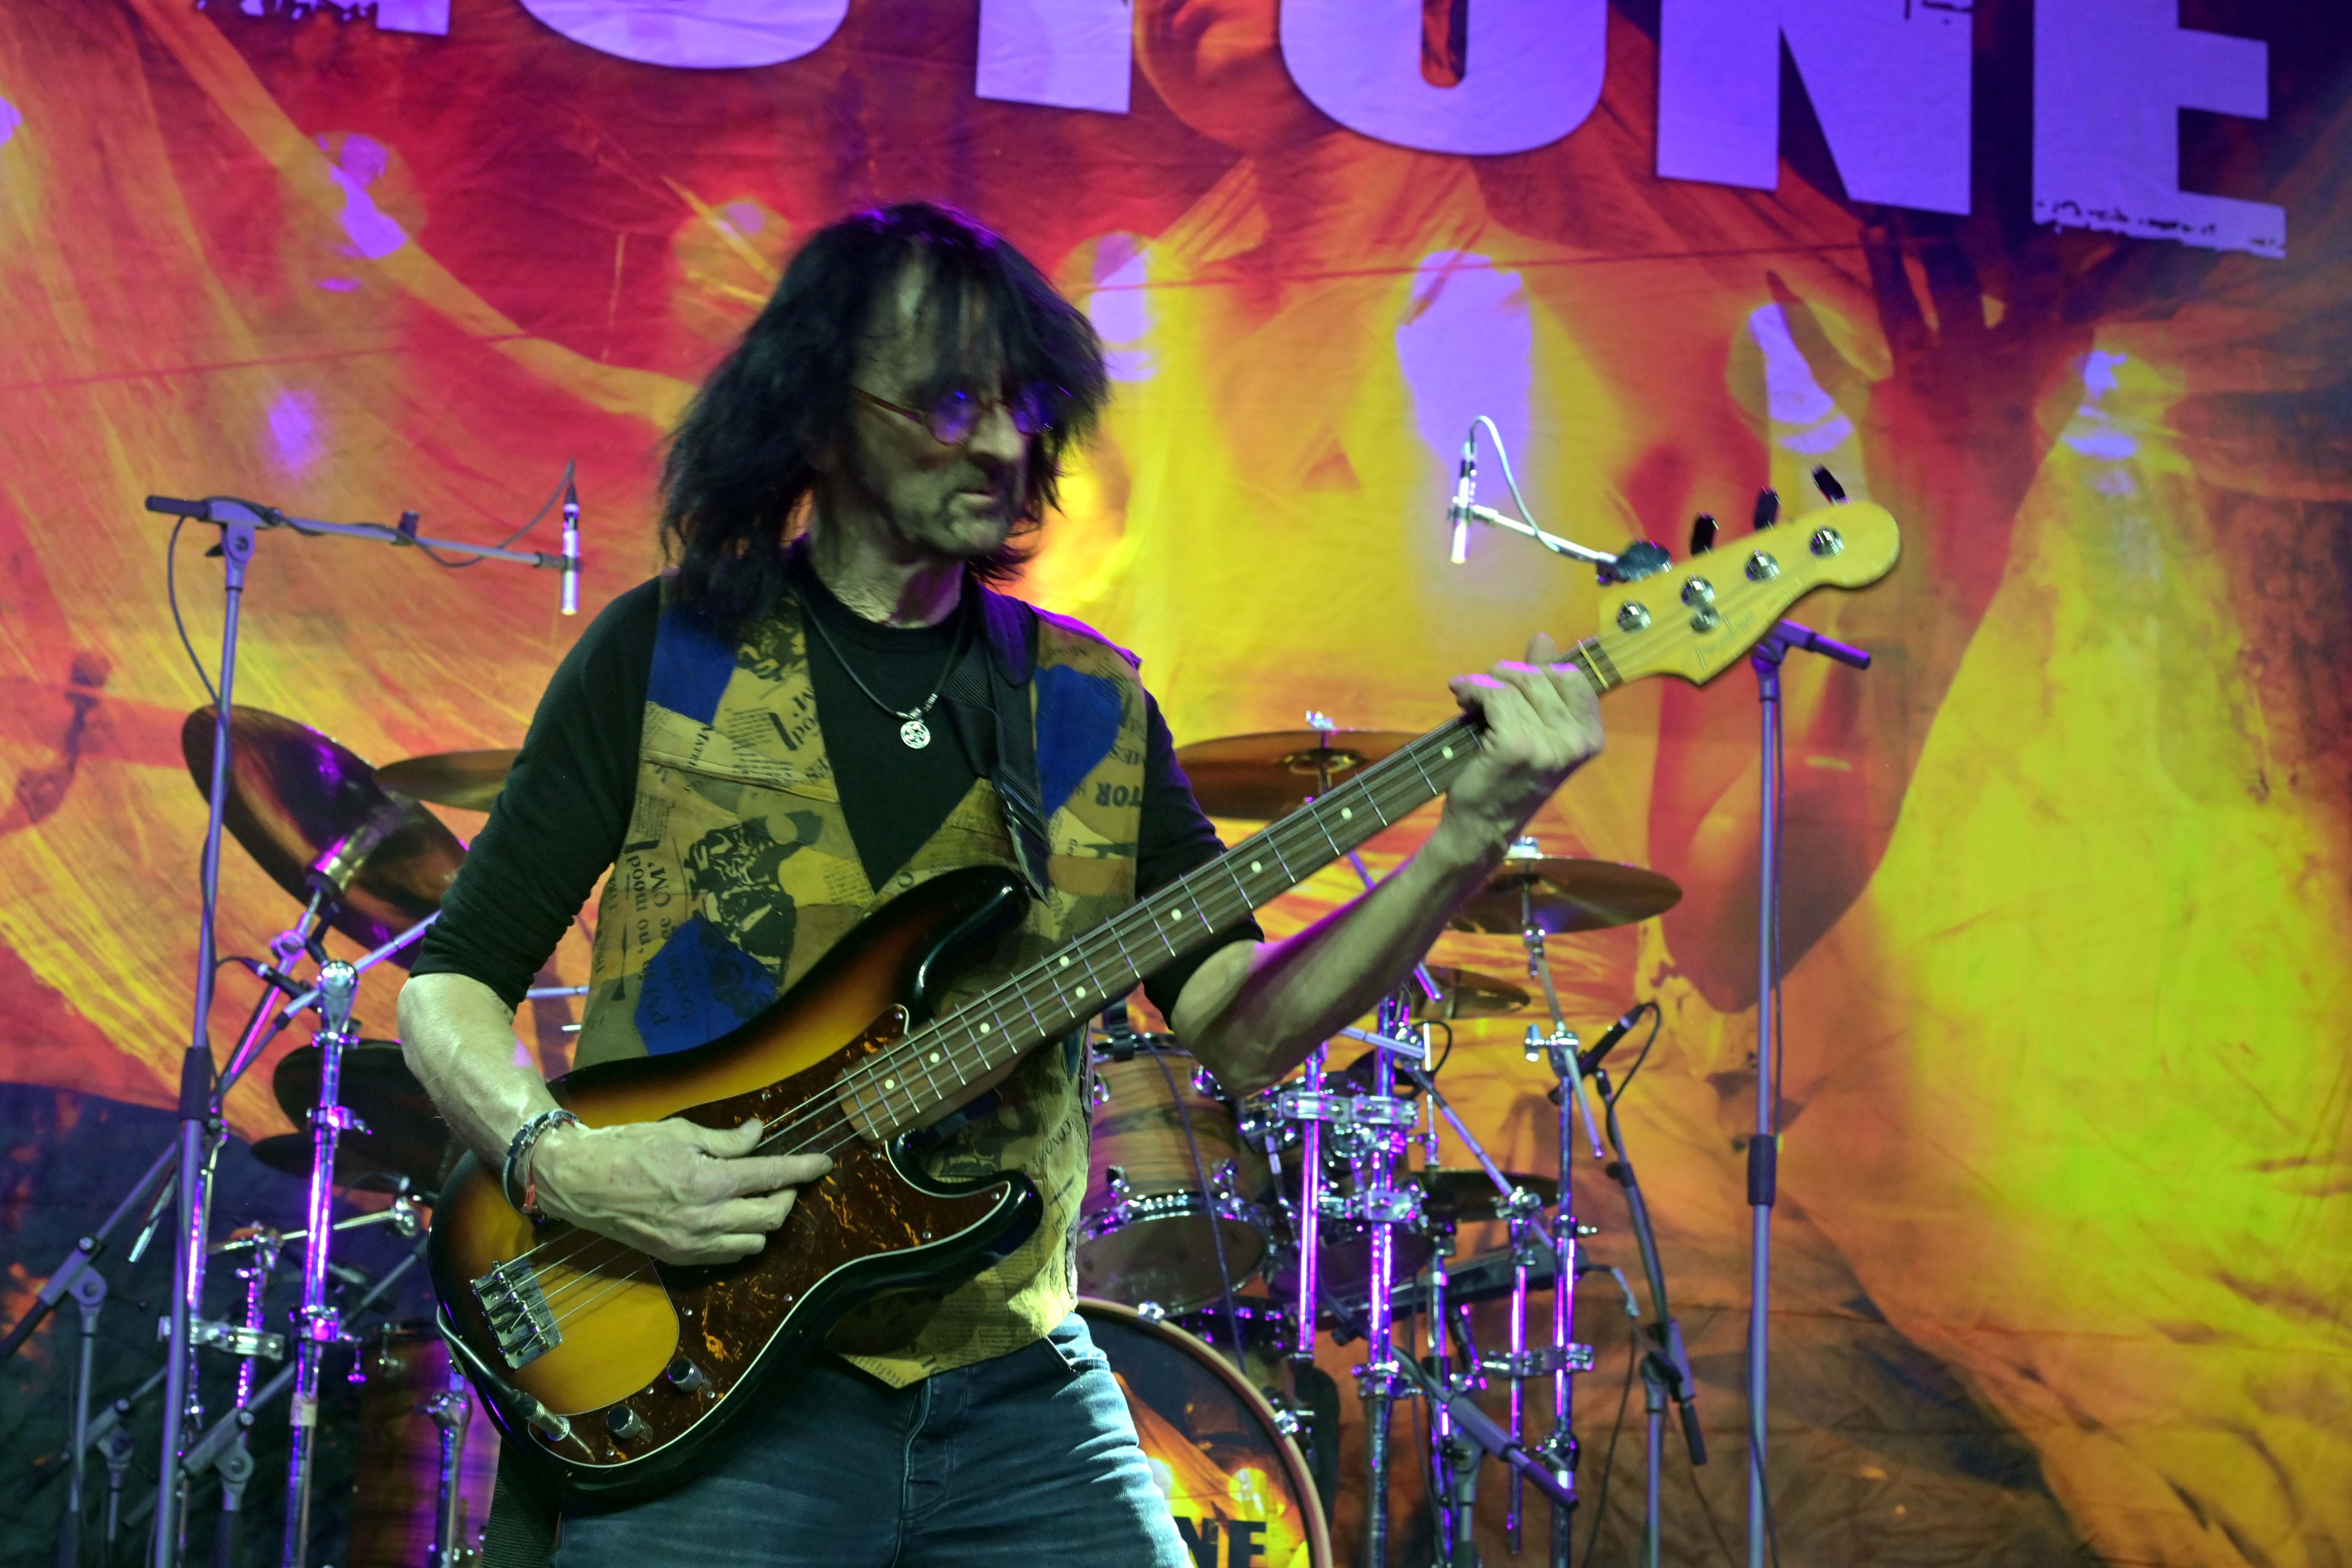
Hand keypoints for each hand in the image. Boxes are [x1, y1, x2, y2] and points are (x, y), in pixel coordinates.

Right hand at [529, 1116, 832, 1266]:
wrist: (580, 1183)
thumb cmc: (627, 1148)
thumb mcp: (681, 1132)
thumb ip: (726, 1140)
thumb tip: (759, 1133)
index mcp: (708, 1181)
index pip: (771, 1176)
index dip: (802, 1169)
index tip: (823, 1162)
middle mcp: (705, 1219)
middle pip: (771, 1216)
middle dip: (788, 1196)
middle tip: (786, 1178)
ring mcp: (692, 1244)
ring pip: (754, 1241)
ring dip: (766, 1221)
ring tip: (760, 1198)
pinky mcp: (678, 1257)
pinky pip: (728, 1255)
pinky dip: (742, 1238)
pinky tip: (736, 1218)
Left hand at [1438, 632, 1604, 862]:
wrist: (1482, 826)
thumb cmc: (1507, 778)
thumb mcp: (1534, 729)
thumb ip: (1542, 685)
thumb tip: (1543, 638)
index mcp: (1590, 736)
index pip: (1572, 677)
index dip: (1538, 672)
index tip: (1513, 682)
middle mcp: (1576, 741)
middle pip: (1540, 676)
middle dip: (1506, 675)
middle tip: (1485, 690)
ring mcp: (1548, 745)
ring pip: (1513, 685)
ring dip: (1485, 683)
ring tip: (1471, 698)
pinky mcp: (1515, 746)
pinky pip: (1494, 695)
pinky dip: (1472, 689)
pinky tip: (1461, 696)